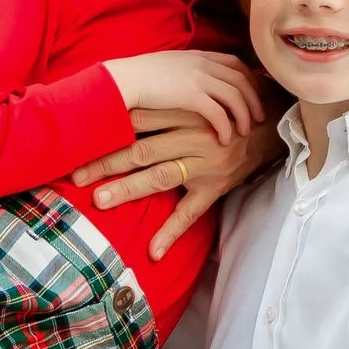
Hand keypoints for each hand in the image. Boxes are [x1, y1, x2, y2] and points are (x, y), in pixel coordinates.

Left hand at [72, 112, 284, 259]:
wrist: (272, 124)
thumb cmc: (227, 110)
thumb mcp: (199, 97)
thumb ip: (166, 101)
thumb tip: (123, 103)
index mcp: (184, 111)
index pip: (137, 118)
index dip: (107, 127)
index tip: (77, 138)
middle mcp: (192, 136)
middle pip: (141, 149)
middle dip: (107, 161)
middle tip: (76, 174)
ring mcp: (204, 164)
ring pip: (160, 176)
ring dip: (129, 189)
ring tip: (101, 201)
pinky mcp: (215, 187)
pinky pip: (192, 213)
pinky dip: (172, 232)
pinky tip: (153, 251)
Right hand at [100, 51, 264, 144]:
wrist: (123, 80)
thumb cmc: (139, 77)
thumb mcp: (168, 66)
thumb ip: (186, 70)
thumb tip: (193, 83)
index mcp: (198, 55)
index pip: (235, 63)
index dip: (249, 79)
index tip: (253, 95)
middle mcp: (203, 63)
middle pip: (242, 79)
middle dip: (254, 99)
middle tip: (260, 117)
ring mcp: (199, 77)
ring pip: (236, 96)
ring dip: (244, 115)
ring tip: (246, 131)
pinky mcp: (192, 95)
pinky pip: (219, 113)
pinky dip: (226, 126)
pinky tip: (225, 139)